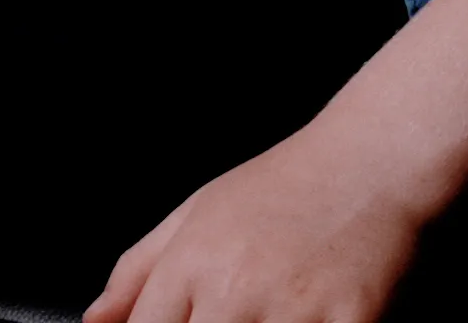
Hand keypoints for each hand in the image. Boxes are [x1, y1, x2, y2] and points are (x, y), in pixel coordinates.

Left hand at [83, 101, 450, 322]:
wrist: (371, 161)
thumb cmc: (284, 187)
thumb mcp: (196, 211)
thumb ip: (137, 270)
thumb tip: (96, 319)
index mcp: (192, 262)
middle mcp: (235, 288)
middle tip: (232, 319)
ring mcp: (293, 310)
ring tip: (268, 315)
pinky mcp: (350, 322)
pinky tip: (311, 319)